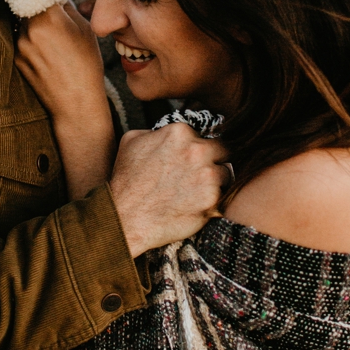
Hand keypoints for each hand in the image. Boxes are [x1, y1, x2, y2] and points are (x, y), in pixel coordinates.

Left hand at [16, 2, 105, 121]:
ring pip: (23, 23)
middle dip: (37, 5)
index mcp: (48, 18)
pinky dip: (30, 39)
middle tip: (51, 12)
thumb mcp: (85, 29)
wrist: (75, 102)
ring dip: (33, 23)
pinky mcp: (16, 60)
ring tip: (51, 37)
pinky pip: (21, 40)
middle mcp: (29, 30)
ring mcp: (19, 46)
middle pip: (28, 6)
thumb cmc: (86, 65)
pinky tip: (46, 51)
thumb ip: (67, 8)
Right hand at [108, 124, 227, 256]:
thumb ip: (157, 130)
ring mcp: (207, 176)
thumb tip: (168, 131)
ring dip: (217, 183)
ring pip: (226, 175)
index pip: (207, 135)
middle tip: (201, 177)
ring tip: (198, 193)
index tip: (195, 161)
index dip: (202, 149)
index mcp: (181, 132)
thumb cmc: (125, 181)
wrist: (123, 219)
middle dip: (215, 162)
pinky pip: (224, 198)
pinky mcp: (211, 201)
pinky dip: (215, 203)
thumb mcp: (132, 141)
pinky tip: (200, 207)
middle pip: (224, 152)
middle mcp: (197, 150)